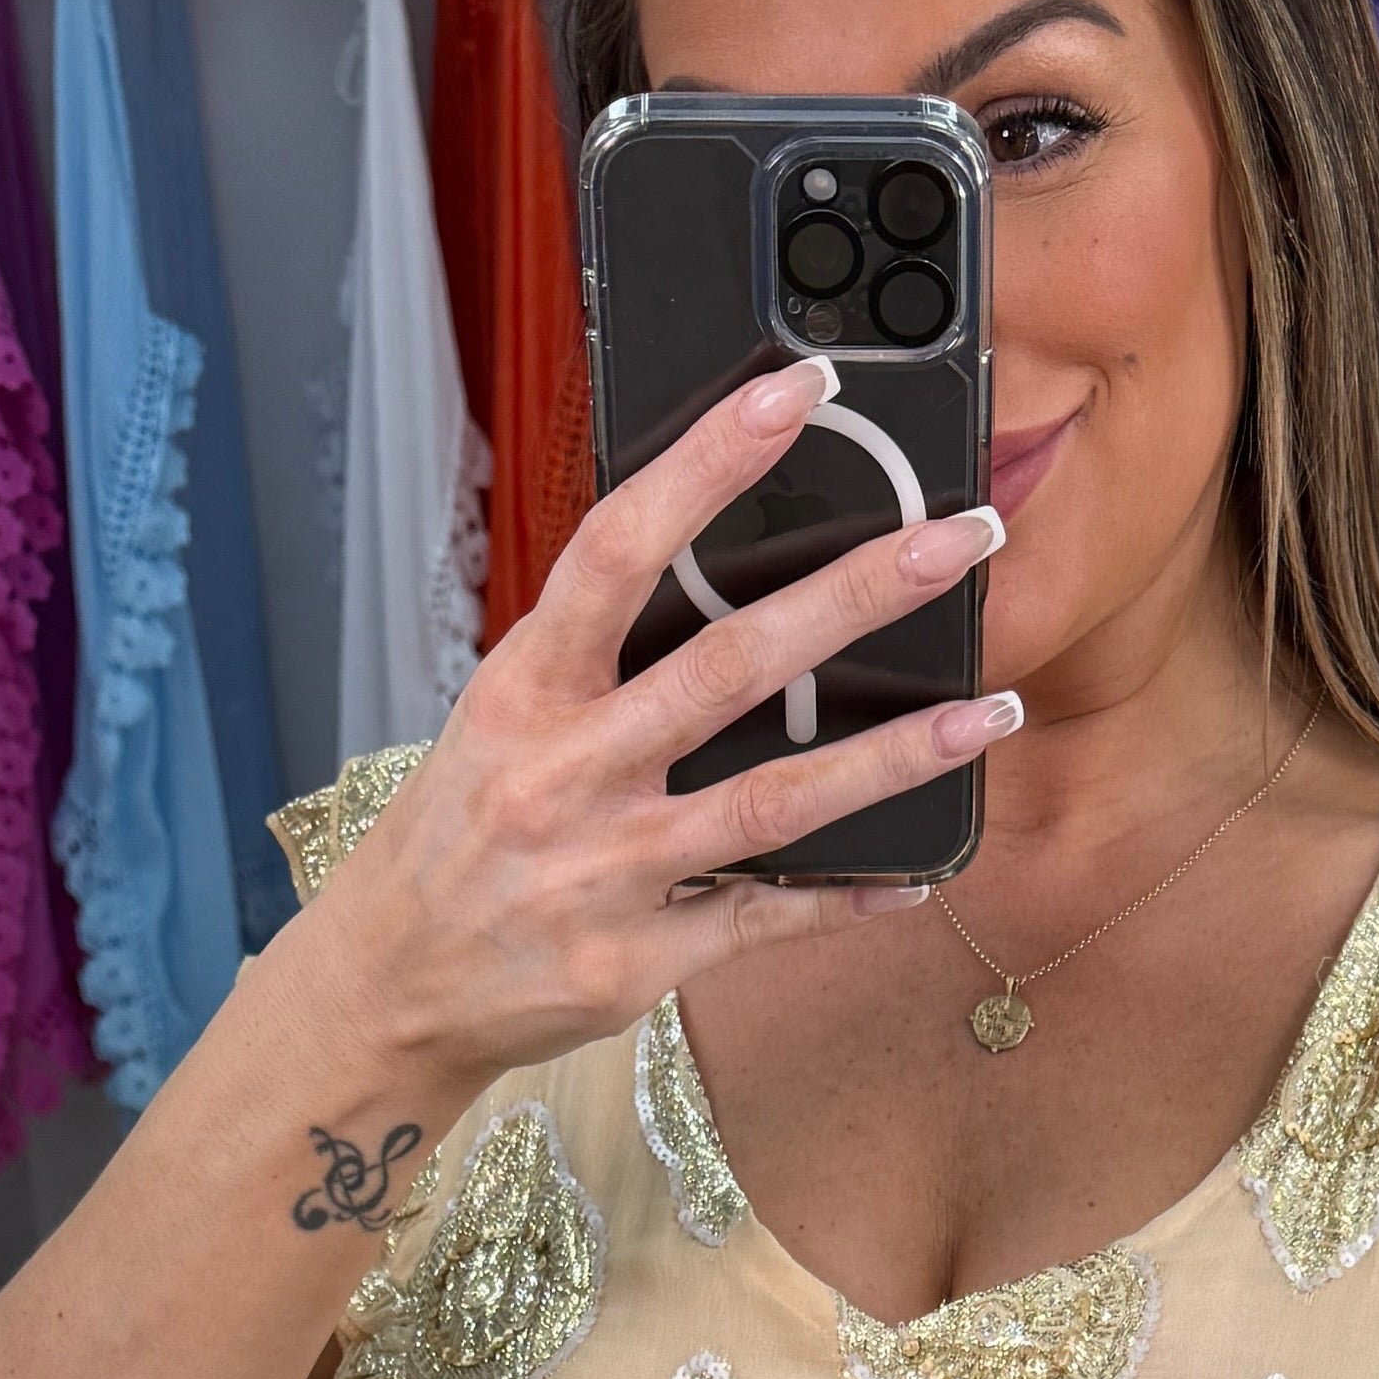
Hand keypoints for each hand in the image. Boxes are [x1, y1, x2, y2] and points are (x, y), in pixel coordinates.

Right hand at [284, 357, 1009, 1111]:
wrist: (391, 985)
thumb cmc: (458, 836)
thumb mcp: (501, 720)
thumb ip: (597, 656)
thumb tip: (715, 566)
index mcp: (525, 689)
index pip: (619, 547)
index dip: (708, 461)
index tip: (795, 392)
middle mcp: (566, 773)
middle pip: (730, 665)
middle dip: (859, 593)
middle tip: (962, 539)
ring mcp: (607, 871)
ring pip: (774, 803)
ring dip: (893, 757)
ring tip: (986, 713)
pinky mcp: (638, 959)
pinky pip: (766, 922)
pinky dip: (850, 898)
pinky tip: (922, 871)